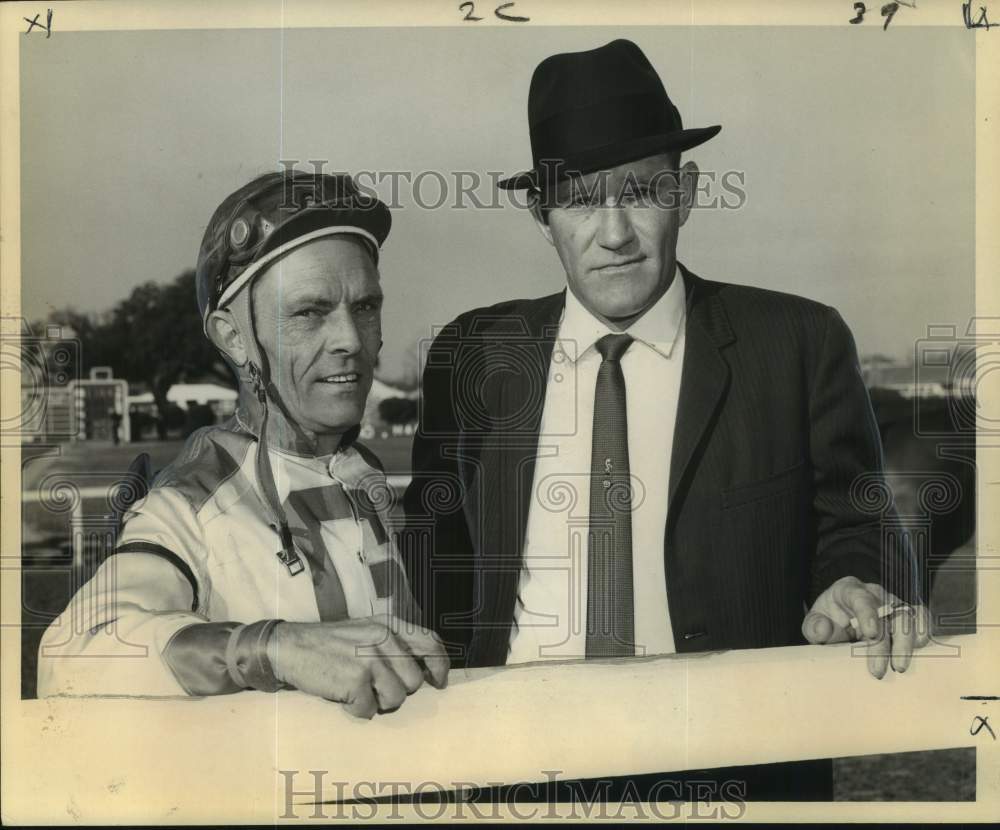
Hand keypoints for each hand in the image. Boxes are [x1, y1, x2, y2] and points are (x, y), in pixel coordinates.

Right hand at [268, 614, 449, 716]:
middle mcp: (383, 639)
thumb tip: (423, 671)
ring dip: (378, 702)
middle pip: (414, 681)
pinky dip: (357, 710)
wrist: (290, 647)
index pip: (430, 644)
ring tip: (359, 691)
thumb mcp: (367, 630)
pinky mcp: (355, 681)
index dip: (439, 666)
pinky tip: (343, 696)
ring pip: (396, 699)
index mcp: (389, 625)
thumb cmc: (331, 643)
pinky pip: (369, 710)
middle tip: (377, 688)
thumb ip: (394, 644)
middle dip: (399, 691)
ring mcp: (369, 660)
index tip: (438, 682)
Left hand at [802, 576, 929, 678]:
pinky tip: (920, 651)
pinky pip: (921, 619)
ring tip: (900, 667)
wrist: (841, 618)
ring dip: (907, 643)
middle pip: (890, 613)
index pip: (862, 598)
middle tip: (879, 670)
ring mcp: (894, 604)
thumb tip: (824, 630)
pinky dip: (923, 633)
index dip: (868, 615)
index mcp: (849, 590)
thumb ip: (814, 626)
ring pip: (909, 617)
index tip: (871, 634)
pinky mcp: (907, 616)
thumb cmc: (829, 619)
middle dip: (887, 643)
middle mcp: (876, 594)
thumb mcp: (815, 621)